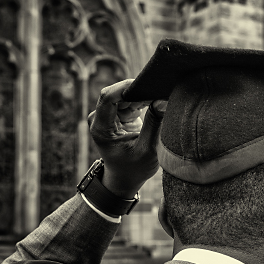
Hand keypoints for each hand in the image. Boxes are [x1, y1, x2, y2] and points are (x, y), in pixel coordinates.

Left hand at [86, 79, 163, 198]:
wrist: (126, 178)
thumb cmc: (133, 169)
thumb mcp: (147, 150)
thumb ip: (154, 125)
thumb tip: (163, 101)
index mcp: (101, 128)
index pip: (108, 97)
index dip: (127, 87)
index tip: (148, 85)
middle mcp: (100, 118)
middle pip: (118, 93)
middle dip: (139, 90)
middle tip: (161, 91)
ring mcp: (109, 115)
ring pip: (126, 94)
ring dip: (144, 94)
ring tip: (162, 98)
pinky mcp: (119, 114)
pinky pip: (131, 99)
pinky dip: (145, 99)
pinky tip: (157, 101)